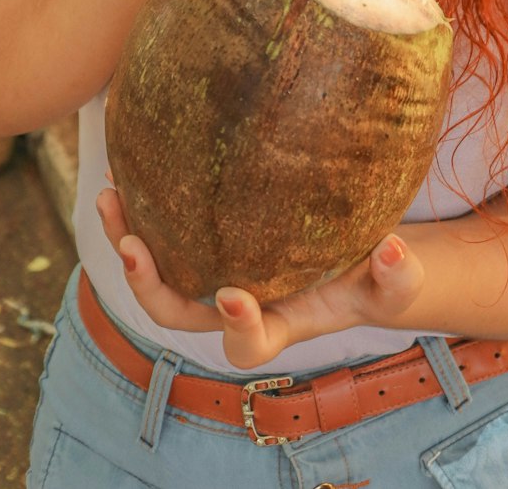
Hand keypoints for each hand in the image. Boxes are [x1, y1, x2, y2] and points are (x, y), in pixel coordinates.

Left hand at [96, 186, 423, 369]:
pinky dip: (143, 204)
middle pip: (178, 313)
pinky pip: (164, 229)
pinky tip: (130, 163)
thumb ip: (398, 273)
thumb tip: (392, 249)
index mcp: (279, 323)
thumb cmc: (376, 273)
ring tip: (109, 196)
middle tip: (132, 246)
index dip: (238, 325)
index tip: (234, 295)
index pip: (249, 344)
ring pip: (158, 272)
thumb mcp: (395, 278)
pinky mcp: (207, 237)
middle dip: (149, 285)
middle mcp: (237, 303)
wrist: (360, 259)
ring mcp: (216, 270)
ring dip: (127, 240)